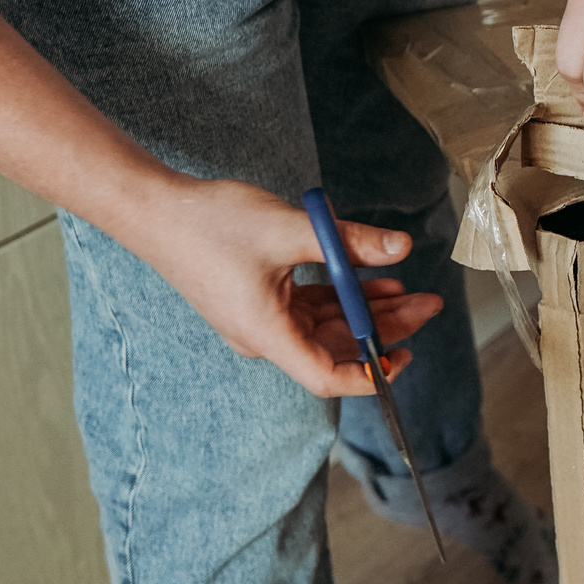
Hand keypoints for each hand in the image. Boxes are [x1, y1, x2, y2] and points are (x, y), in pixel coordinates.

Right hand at [129, 178, 442, 397]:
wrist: (154, 209)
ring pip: (326, 324)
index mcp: (266, 332)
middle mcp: (264, 334)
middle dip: (385, 327)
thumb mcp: (292, 229)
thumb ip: (349, 242)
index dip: (369, 373)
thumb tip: (402, 248)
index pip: (326, 374)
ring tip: (411, 289)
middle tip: (430, 303)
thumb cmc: (211, 223)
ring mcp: (260, 317)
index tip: (403, 355)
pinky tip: (374, 276)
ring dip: (367, 308)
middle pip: (335, 346)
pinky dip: (342, 294)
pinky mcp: (259, 298)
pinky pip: (309, 306)